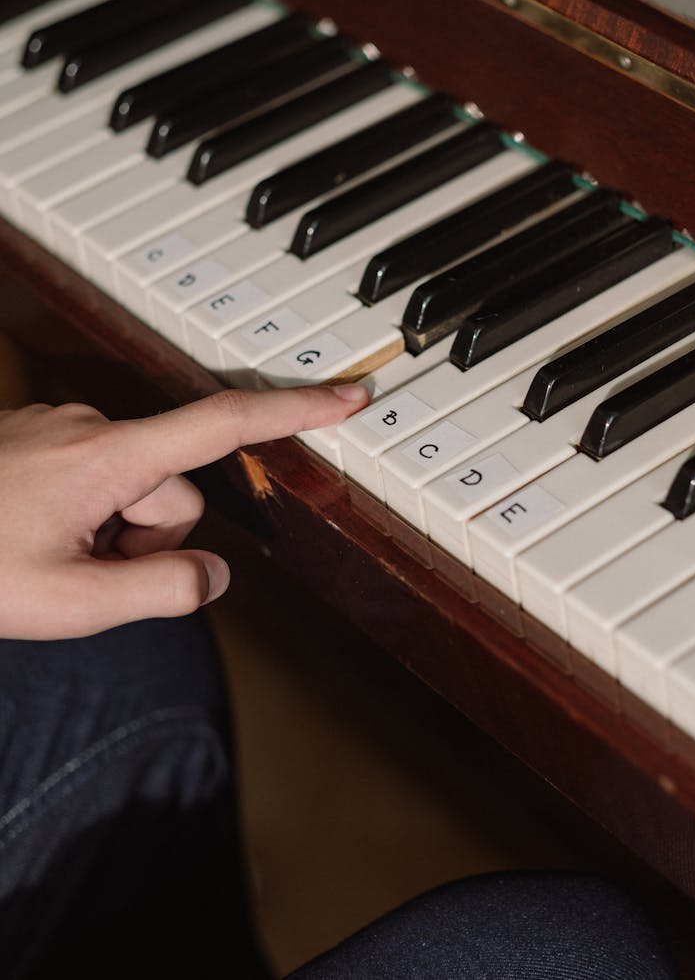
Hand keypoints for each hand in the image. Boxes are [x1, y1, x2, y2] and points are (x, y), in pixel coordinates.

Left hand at [0, 384, 368, 639]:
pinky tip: (39, 539)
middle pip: (175, 490)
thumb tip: (213, 575)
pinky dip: (89, 518)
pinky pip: (98, 480)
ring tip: (54, 557)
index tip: (350, 396)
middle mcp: (93, 427)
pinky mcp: (45, 439)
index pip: (224, 424)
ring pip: (135, 490)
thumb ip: (159, 592)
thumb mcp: (69, 603)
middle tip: (86, 572)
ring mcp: (65, 431)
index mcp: (109, 456)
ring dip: (115, 534)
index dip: (296, 412)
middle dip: (150, 539)